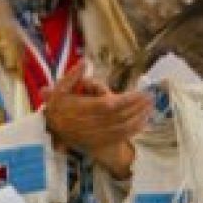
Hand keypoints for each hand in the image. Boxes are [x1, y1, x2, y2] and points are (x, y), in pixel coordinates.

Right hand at [43, 62, 151, 176]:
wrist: (52, 130)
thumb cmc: (57, 106)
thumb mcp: (59, 88)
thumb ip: (73, 75)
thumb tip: (84, 61)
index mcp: (82, 108)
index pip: (108, 104)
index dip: (126, 100)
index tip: (139, 92)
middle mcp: (91, 123)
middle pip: (119, 116)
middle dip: (137, 106)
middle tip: (150, 96)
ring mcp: (97, 134)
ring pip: (121, 127)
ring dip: (138, 117)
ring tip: (149, 106)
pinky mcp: (101, 141)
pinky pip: (120, 136)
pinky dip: (133, 129)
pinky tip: (143, 121)